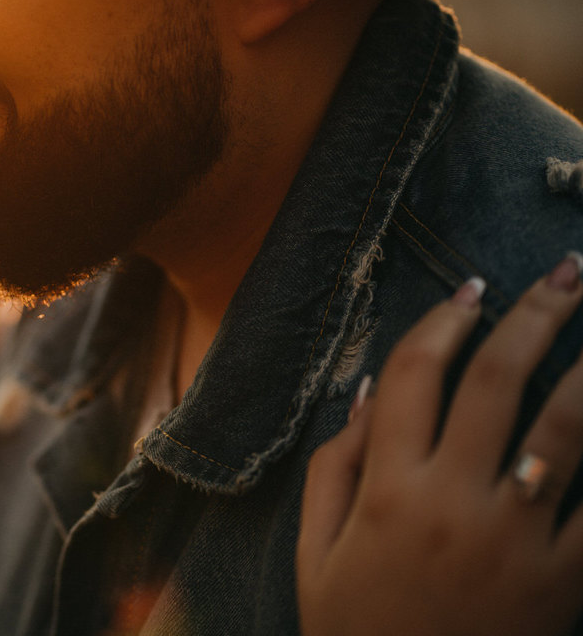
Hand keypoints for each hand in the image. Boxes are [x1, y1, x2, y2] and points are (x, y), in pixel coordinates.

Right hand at [298, 254, 582, 635]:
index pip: (412, 378)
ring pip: (564, 430)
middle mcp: (453, 502)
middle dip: (534, 316)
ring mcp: (515, 541)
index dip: (440, 325)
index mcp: (387, 490)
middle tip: (566, 274)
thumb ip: (332, 468)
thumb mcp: (316, 552)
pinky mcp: (563, 583)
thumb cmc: (358, 630)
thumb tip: (363, 393)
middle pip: (497, 383)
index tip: (468, 292)